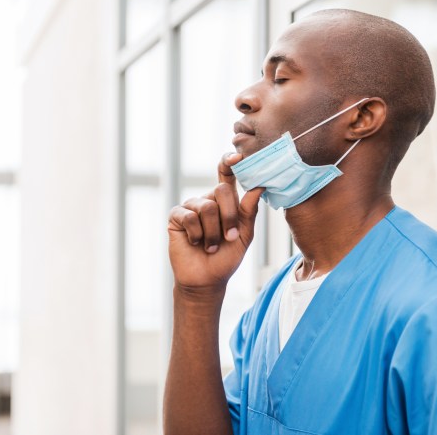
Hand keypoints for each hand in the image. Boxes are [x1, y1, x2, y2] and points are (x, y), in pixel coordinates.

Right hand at [167, 153, 262, 294]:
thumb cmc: (227, 256)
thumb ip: (249, 210)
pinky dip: (197, 234)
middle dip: (229, 217)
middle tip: (229, 237)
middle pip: (221, 190)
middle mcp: (207, 199)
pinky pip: (189, 217)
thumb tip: (259, 186)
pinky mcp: (176, 216)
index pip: (227, 175)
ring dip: (213, 233)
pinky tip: (195, 243)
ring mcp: (190, 206)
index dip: (230, 162)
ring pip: (207, 207)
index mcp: (225, 201)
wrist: (207, 279)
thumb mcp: (244, 234)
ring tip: (211, 246)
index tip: (237, 157)